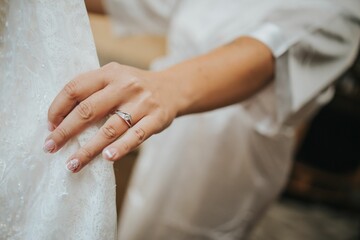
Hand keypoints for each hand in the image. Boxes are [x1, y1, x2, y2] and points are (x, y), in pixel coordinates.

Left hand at [44, 62, 178, 172]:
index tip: (50, 125)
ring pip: (110, 128)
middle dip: (65, 131)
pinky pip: (136, 136)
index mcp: (110, 73)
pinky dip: (120, 148)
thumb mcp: (115, 77)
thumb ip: (93, 89)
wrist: (173, 88)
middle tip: (50, 147)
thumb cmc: (135, 87)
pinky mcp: (156, 119)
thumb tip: (61, 118)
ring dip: (88, 149)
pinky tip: (106, 158)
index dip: (58, 108)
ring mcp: (142, 103)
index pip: (75, 88)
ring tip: (72, 164)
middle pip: (88, 110)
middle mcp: (125, 86)